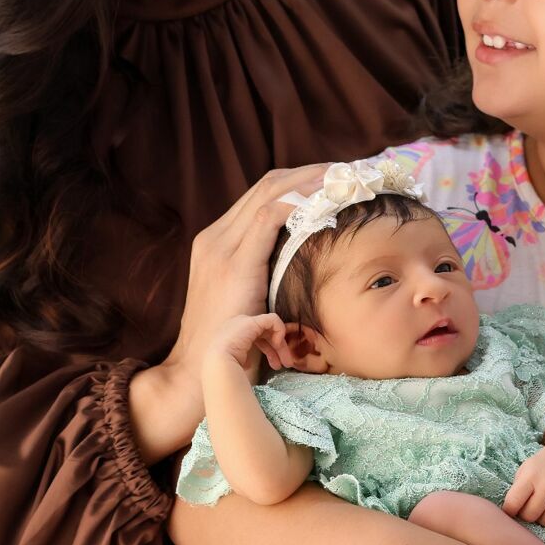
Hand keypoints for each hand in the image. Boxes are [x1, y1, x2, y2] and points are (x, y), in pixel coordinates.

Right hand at [165, 163, 327, 380]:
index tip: (334, 178)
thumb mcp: (249, 300)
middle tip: (347, 171)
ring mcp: (220, 249)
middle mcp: (215, 238)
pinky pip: (269, 216)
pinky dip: (300, 200)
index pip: (262, 193)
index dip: (300, 180)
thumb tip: (307, 266)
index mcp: (217, 242)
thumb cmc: (231, 344)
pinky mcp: (233, 265)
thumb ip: (267, 276)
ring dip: (310, 180)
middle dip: (309, 173)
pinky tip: (326, 199)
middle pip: (267, 184)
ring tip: (343, 177)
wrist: (197, 374)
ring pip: (270, 191)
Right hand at [204, 313, 295, 382]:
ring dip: (281, 345)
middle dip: (277, 349)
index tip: (276, 365)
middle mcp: (237, 325)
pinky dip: (280, 331)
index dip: (268, 350)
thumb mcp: (235, 363)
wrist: (218, 365)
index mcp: (232, 335)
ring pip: (270, 329)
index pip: (255, 338)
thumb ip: (243, 360)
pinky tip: (278, 345)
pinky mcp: (253, 321)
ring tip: (287, 363)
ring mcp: (244, 322)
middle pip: (264, 334)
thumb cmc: (225, 370)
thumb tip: (247, 364)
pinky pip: (273, 320)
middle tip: (286, 364)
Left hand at [503, 447, 544, 527]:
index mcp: (530, 476)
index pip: (513, 503)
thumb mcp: (523, 471)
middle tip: (527, 508)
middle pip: (530, 515)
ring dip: (541, 518)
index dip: (509, 510)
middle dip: (525, 515)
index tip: (511, 509)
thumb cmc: (539, 468)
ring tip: (541, 507)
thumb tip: (510, 515)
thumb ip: (516, 491)